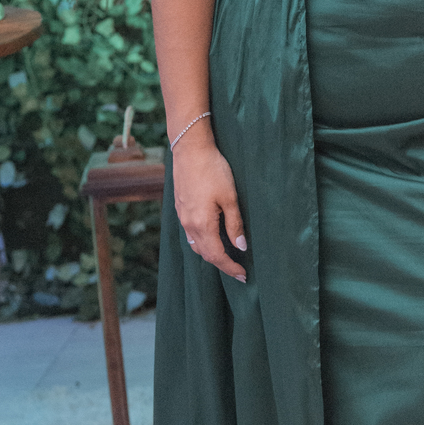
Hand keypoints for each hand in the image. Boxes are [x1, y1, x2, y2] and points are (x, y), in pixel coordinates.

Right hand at [171, 125, 247, 281]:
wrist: (190, 150)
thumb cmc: (213, 170)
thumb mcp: (230, 198)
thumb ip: (235, 225)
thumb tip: (240, 247)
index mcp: (202, 224)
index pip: (217, 255)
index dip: (230, 268)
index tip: (243, 275)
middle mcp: (189, 224)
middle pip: (205, 253)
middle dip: (222, 264)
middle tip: (238, 270)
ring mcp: (182, 216)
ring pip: (196, 244)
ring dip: (211, 254)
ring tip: (226, 257)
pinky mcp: (180, 208)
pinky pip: (190, 233)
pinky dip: (202, 242)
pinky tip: (211, 237)